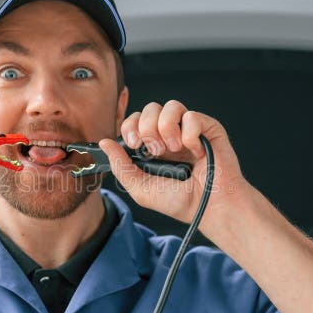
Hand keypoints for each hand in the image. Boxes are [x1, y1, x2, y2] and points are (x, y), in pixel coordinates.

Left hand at [99, 100, 249, 225]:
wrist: (209, 207)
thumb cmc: (180, 201)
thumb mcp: (140, 188)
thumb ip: (120, 166)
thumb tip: (104, 143)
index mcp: (154, 146)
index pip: (136, 121)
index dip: (130, 126)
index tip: (133, 144)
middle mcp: (171, 135)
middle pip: (150, 108)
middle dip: (147, 128)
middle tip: (156, 151)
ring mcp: (190, 130)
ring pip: (171, 106)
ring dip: (166, 128)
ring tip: (173, 149)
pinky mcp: (208, 128)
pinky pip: (192, 115)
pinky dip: (189, 134)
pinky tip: (195, 152)